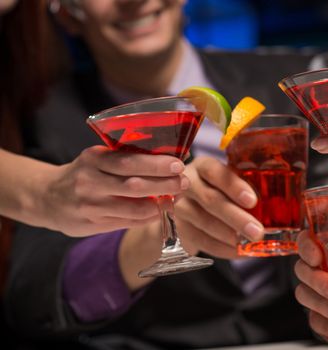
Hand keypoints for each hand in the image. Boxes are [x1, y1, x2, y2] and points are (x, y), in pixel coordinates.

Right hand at [40, 145, 188, 235]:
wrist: (47, 197)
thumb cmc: (84, 173)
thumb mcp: (97, 158)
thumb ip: (124, 159)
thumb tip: (168, 160)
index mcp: (94, 159)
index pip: (130, 162)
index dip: (156, 165)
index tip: (178, 165)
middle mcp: (90, 182)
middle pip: (135, 185)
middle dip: (164, 184)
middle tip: (184, 182)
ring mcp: (91, 206)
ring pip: (134, 208)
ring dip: (160, 204)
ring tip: (176, 197)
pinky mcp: (92, 225)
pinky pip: (128, 222)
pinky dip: (148, 216)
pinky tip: (159, 210)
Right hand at [173, 156, 264, 258]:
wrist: (191, 206)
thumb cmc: (219, 189)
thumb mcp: (229, 181)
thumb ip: (246, 186)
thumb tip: (276, 205)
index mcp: (204, 166)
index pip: (216, 172)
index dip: (234, 187)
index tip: (252, 201)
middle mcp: (187, 183)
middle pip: (211, 200)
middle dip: (236, 218)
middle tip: (257, 232)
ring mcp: (178, 206)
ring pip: (204, 222)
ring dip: (229, 236)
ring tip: (249, 243)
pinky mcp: (177, 227)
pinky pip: (200, 240)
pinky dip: (222, 248)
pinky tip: (238, 251)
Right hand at [294, 231, 327, 348]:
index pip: (308, 242)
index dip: (306, 245)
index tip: (316, 254)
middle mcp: (320, 272)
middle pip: (302, 269)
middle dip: (316, 279)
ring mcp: (317, 297)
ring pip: (304, 295)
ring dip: (322, 305)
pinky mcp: (319, 319)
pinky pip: (315, 321)